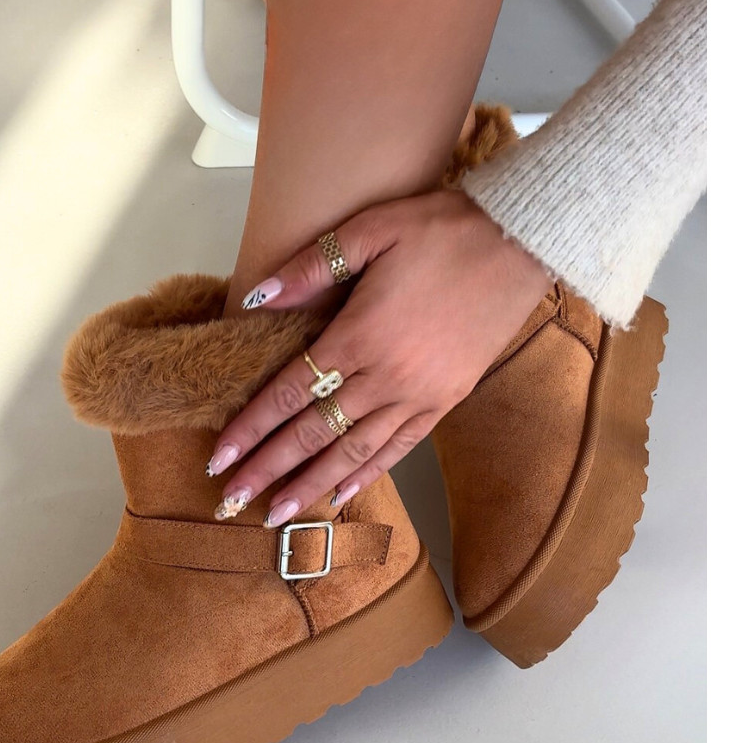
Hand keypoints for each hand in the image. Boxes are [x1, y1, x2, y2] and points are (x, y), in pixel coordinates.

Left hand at [209, 190, 551, 525]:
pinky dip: (368, 474)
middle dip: (268, 470)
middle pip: (313, 433)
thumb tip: (255, 297)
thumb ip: (310, 267)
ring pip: (354, 452)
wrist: (522, 241)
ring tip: (276, 515)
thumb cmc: (444, 228)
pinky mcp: (448, 400)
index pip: (290, 393)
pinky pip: (399, 447)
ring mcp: (421, 395)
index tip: (218, 458)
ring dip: (311, 485)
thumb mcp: (372, 227)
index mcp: (361, 335)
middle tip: (229, 501)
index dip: (250, 428)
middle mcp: (388, 377)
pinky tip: (341, 494)